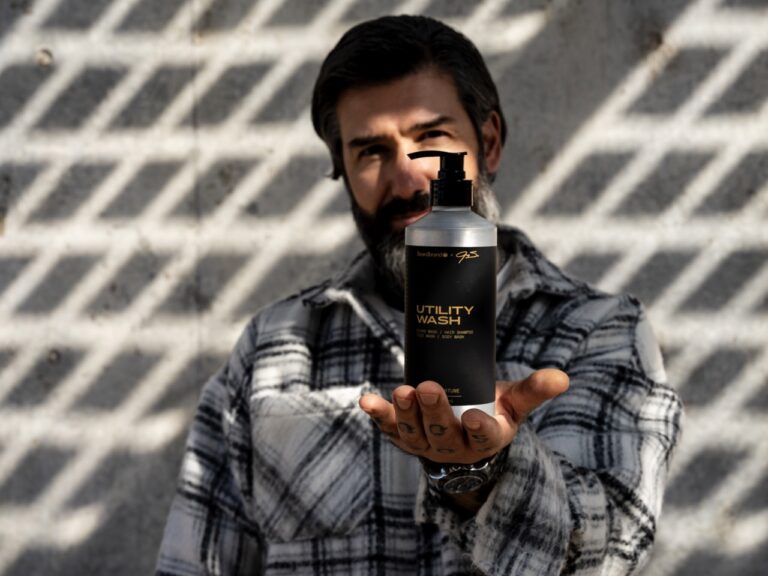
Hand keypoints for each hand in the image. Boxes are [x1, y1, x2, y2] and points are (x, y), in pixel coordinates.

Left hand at [359, 369, 568, 463]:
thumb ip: (534, 391)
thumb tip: (562, 377)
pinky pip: (389, 428)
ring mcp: (425, 444)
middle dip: (434, 412)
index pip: (484, 437)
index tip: (477, 416)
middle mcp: (453, 447)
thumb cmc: (492, 410)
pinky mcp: (404, 436)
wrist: (463, 432)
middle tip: (428, 389)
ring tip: (402, 392)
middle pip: (442, 432)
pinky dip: (378, 415)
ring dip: (405, 413)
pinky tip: (366, 401)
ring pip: (413, 432)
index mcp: (485, 438)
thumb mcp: (514, 404)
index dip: (480, 428)